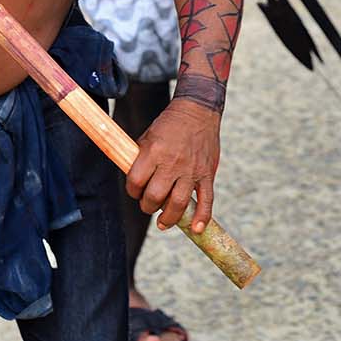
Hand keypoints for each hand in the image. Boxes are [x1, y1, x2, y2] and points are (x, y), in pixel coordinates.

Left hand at [128, 97, 220, 232]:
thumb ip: (140, 158)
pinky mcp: (207, 174)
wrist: (197, 111)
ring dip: (169, 218)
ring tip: (163, 223)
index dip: (132, 190)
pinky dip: (202, 217)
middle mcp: (172, 163)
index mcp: (153, 152)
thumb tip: (133, 180)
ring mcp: (191, 170)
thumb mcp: (147, 136)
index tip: (134, 191)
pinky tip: (196, 229)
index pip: (136, 181)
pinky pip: (206, 200)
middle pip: (155, 196)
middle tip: (147, 205)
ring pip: (179, 203)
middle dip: (147, 206)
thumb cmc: (169, 125)